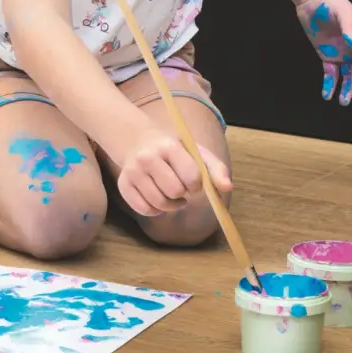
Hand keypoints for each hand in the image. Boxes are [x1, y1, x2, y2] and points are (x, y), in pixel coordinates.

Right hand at [115, 125, 231, 217]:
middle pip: (175, 192)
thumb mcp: (196, 152)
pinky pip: (145, 210)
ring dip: (172, 205)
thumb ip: (215, 168)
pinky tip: (159, 199)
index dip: (197, 184)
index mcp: (169, 146)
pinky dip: (156, 211)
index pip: (191, 176)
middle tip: (182, 187)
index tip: (194, 181)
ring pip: (159, 204)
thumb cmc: (173, 150)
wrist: (137, 141)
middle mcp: (148, 157)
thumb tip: (228, 188)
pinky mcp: (123, 186)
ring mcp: (133, 172)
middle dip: (183, 194)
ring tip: (173, 195)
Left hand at [296, 0, 351, 107]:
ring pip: (349, 76)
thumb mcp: (343, 12)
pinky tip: (327, 94)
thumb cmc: (331, 3)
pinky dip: (330, 84)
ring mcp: (343, 53)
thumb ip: (349, 28)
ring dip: (348, 89)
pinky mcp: (328, 56)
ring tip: (343, 101)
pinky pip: (331, 74)